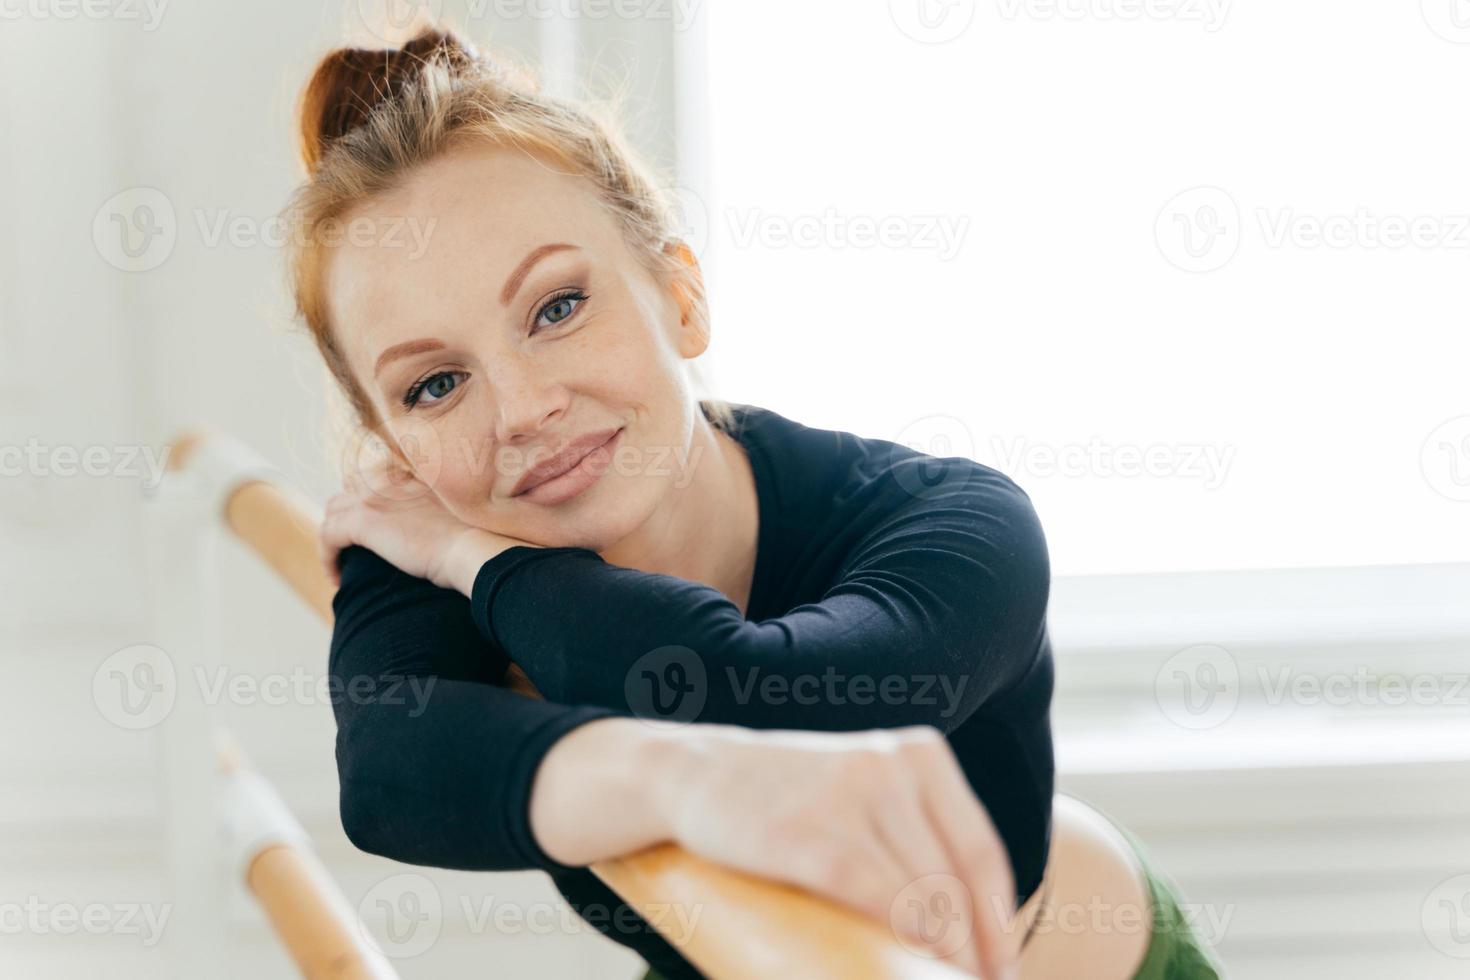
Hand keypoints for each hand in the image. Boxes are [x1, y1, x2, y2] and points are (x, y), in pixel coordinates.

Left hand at [319, 459, 532, 592]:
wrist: (475, 548)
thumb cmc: (479, 540)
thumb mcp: (464, 517)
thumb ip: (446, 513)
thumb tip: (449, 531)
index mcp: (413, 475)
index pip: (377, 477)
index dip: (369, 501)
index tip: (375, 530)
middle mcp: (390, 478)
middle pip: (349, 490)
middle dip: (345, 516)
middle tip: (352, 547)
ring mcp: (375, 497)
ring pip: (334, 511)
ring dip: (333, 537)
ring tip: (341, 563)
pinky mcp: (364, 520)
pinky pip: (328, 534)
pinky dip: (327, 556)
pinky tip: (337, 576)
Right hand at [656, 724, 1020, 978]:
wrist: (692, 771)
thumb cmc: (784, 796)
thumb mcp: (861, 785)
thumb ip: (912, 826)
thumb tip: (968, 919)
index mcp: (921, 754)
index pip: (981, 853)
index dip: (999, 922)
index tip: (1002, 969)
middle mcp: (895, 767)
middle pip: (956, 883)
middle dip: (973, 952)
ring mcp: (852, 798)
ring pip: (924, 898)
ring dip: (943, 959)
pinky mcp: (811, 836)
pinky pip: (878, 900)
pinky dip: (903, 944)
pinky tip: (906, 972)